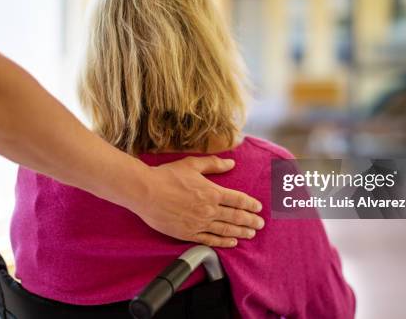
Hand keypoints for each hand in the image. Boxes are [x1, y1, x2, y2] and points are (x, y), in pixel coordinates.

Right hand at [133, 156, 264, 247]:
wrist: (145, 192)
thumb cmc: (167, 176)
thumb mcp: (192, 164)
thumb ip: (213, 164)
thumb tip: (231, 163)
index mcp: (212, 192)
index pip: (238, 199)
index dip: (250, 204)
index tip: (258, 207)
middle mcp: (209, 210)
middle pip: (236, 217)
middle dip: (251, 220)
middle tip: (260, 224)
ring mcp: (199, 223)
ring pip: (226, 230)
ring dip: (242, 232)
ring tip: (251, 234)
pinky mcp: (188, 233)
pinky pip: (210, 240)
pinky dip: (223, 242)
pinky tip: (232, 242)